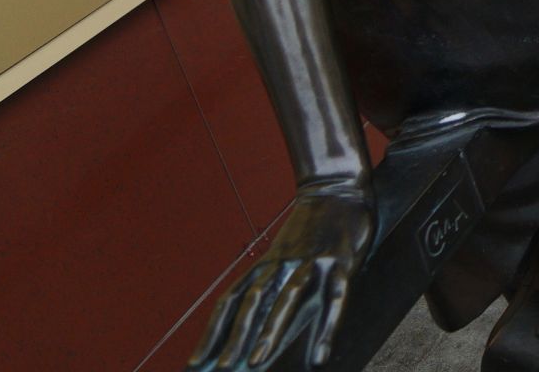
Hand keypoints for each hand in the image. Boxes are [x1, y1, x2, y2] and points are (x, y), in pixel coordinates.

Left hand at [190, 187, 373, 369]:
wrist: (338, 185)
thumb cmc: (312, 227)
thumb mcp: (286, 253)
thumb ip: (273, 285)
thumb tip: (253, 328)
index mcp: (266, 264)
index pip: (231, 300)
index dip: (213, 331)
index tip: (196, 363)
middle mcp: (284, 263)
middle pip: (254, 302)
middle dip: (236, 337)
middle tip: (222, 369)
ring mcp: (313, 262)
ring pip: (286, 299)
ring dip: (269, 331)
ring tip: (255, 363)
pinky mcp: (342, 261)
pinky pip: (334, 299)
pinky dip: (326, 329)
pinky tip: (319, 357)